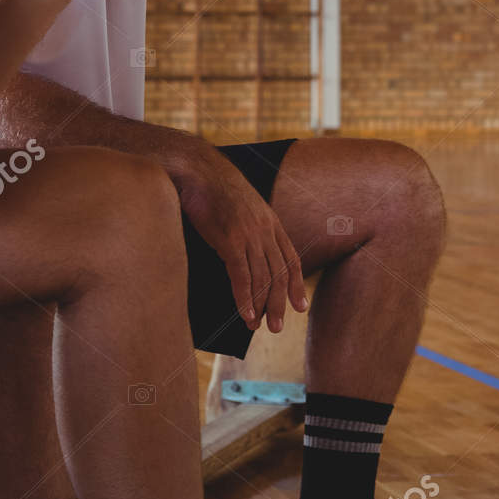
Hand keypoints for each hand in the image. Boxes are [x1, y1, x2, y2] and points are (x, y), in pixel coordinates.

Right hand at [175, 147, 307, 332]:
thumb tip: (246, 251)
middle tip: (278, 327)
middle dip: (280, 303)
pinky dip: (245, 299)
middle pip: (280, 274)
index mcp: (270, 221)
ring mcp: (250, 235)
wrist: (198, 170)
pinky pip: (242, 277)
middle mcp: (265, 230)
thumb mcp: (243, 206)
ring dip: (263, 307)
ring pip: (263, 279)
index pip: (291, 259)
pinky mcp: (230, 240)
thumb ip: (251, 227)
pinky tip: (246, 315)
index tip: (299, 306)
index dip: (297, 284)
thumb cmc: (214, 189)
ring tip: (259, 327)